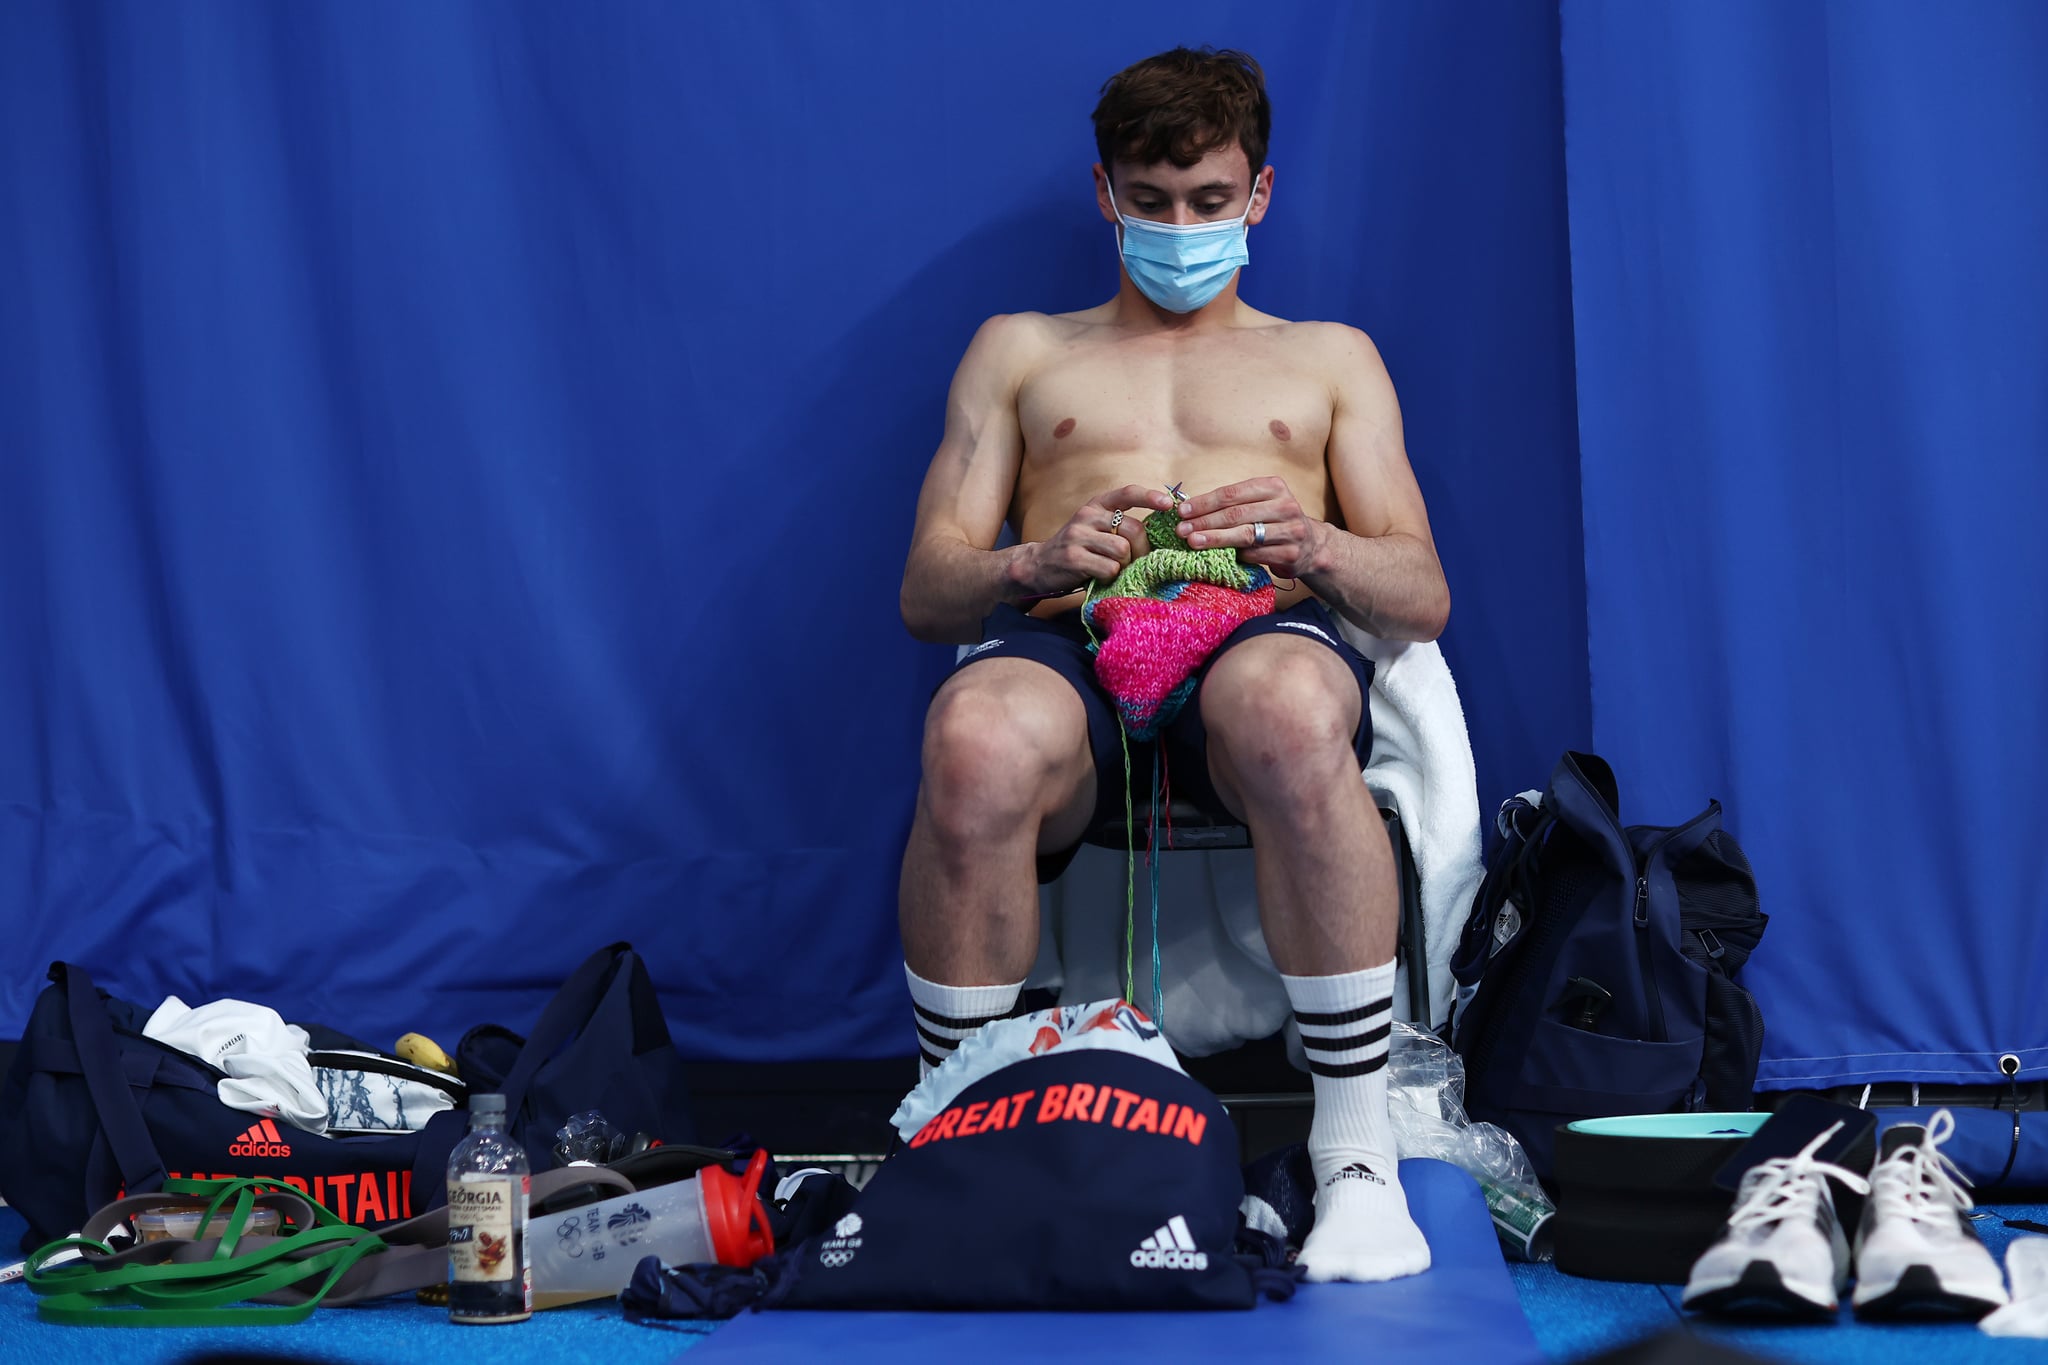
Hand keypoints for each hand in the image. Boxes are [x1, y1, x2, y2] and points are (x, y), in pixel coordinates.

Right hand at [1013, 483, 1176, 597]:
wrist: (1038, 566)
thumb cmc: (1078, 550)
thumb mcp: (1096, 529)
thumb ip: (1120, 525)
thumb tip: (1160, 532)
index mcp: (1096, 505)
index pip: (1127, 493)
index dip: (1150, 497)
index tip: (1168, 504)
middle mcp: (1087, 515)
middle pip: (1133, 529)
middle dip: (1142, 550)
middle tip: (1136, 563)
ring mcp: (1078, 535)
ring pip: (1123, 550)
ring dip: (1124, 565)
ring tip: (1112, 569)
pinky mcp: (1074, 557)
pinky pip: (1109, 568)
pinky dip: (1110, 576)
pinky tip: (1099, 576)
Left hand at [1174, 476, 1326, 580]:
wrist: (1310, 546)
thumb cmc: (1272, 522)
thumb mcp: (1258, 504)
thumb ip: (1231, 504)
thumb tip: (1189, 510)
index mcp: (1273, 487)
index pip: (1232, 494)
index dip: (1204, 502)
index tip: (1182, 511)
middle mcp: (1285, 505)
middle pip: (1236, 514)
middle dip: (1205, 522)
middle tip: (1181, 530)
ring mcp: (1291, 530)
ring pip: (1245, 535)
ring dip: (1215, 539)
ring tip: (1193, 542)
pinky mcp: (1292, 553)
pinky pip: (1256, 555)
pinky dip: (1236, 556)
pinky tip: (1219, 557)